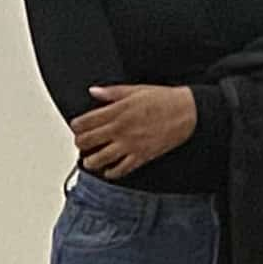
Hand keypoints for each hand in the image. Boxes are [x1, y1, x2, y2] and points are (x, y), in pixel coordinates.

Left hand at [73, 83, 197, 178]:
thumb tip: (94, 92)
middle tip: (81, 143)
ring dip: (91, 161)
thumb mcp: (135, 90)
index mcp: (117, 111)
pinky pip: (121, 169)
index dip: (76, 126)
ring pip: (100, 159)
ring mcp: (129, 145)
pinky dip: (111, 173)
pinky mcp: (141, 156)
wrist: (185, 113)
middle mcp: (120, 130)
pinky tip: (108, 172)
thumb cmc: (163, 100)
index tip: (77, 127)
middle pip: (88, 142)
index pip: (85, 122)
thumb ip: (112, 93)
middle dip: (80, 143)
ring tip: (90, 160)